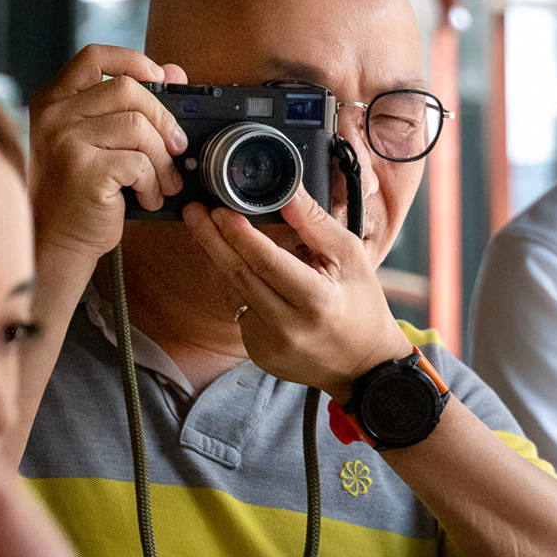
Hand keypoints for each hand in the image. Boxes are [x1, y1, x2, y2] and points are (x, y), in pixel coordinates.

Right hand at [29, 44, 190, 266]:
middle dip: (163, 119)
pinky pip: (139, 162)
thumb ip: (130, 105)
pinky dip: (153, 183)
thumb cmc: (80, 191)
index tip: (160, 79)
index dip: (134, 61)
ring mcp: (65, 140)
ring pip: (139, 128)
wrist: (57, 240)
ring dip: (162, 160)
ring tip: (162, 182)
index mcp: (54, 100)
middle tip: (176, 148)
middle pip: (128, 89)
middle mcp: (54, 115)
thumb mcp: (100, 140)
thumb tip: (174, 72)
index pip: (95, 56)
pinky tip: (146, 197)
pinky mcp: (84, 170)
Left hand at [184, 188, 410, 402]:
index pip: (267, 263)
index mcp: (316, 302)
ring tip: (205, 228)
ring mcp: (269, 344)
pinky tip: (236, 264)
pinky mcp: (258, 352)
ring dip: (218, 257)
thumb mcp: (350, 257)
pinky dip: (235, 284)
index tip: (220, 210)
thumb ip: (315, 224)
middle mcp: (287, 327)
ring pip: (233, 291)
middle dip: (212, 238)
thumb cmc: (361, 305)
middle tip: (194, 211)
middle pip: (239, 275)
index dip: (239, 234)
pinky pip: (238, 309)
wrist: (363, 364)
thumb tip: (287, 192)